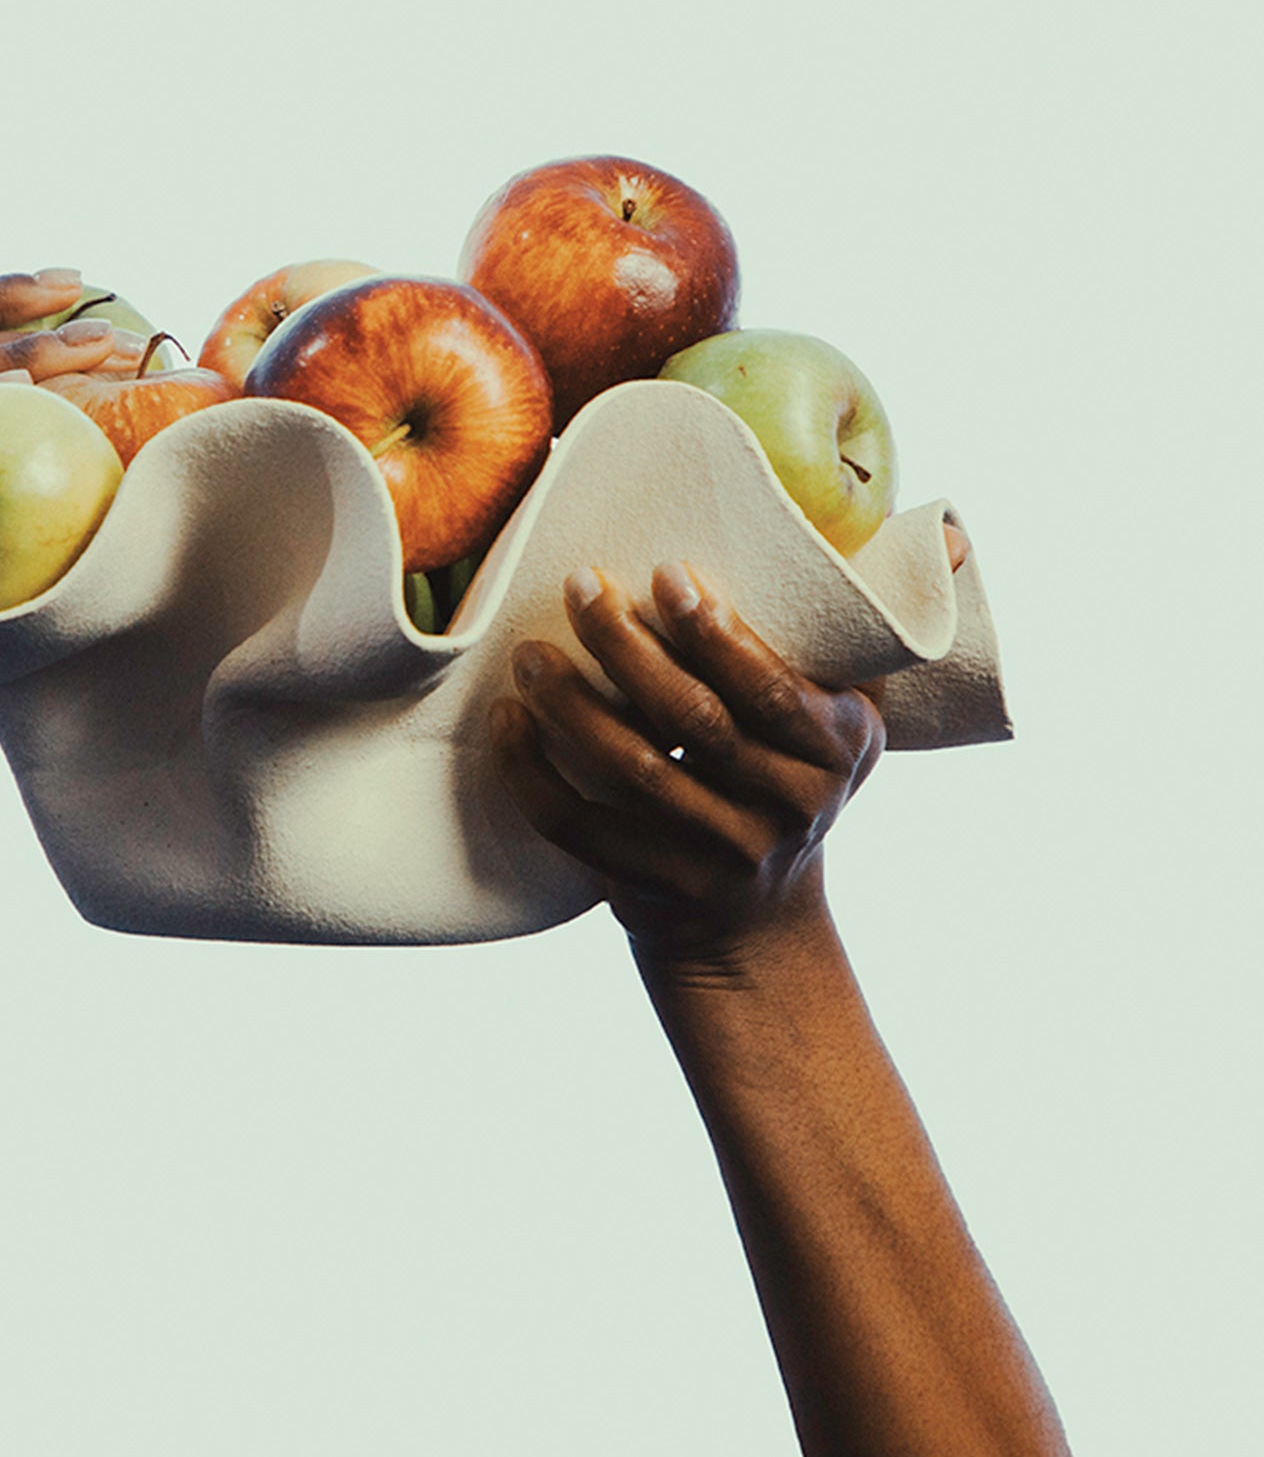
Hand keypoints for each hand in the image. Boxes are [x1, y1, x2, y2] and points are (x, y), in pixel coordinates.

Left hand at [491, 559, 887, 970]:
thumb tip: (948, 533)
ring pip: (633, 771)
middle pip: (694, 722)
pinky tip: (508, 721)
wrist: (757, 923)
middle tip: (580, 585)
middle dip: (629, 647)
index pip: (772, 688)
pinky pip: (578, 827)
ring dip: (571, 705)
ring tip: (531, 653)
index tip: (665, 573)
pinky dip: (533, 773)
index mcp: (837, 749)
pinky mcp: (653, 886)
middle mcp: (787, 807)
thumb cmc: (788, 777)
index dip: (716, 633)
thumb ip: (867, 630)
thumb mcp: (847, 718)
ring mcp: (719, 854)